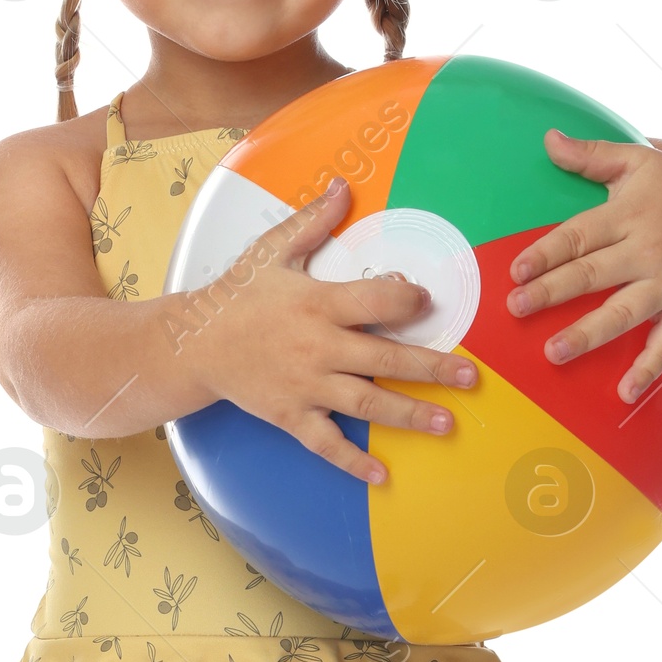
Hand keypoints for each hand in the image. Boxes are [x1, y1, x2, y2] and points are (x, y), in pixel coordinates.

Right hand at [178, 177, 478, 485]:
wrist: (192, 343)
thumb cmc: (237, 295)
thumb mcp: (272, 250)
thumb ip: (313, 221)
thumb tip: (344, 186)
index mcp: (317, 303)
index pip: (375, 300)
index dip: (406, 298)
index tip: (426, 300)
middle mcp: (317, 347)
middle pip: (385, 358)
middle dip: (431, 368)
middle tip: (469, 377)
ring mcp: (304, 386)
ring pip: (366, 403)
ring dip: (408, 414)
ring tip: (446, 423)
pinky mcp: (289, 415)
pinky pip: (325, 443)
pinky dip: (352, 461)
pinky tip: (382, 475)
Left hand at [506, 129, 661, 402]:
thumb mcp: (637, 160)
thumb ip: (590, 156)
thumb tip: (548, 139)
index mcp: (629, 214)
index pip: (579, 235)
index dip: (546, 253)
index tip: (516, 271)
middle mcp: (648, 250)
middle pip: (593, 274)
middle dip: (552, 292)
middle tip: (516, 309)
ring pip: (624, 312)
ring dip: (588, 334)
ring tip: (553, 353)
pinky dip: (648, 369)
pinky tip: (625, 393)